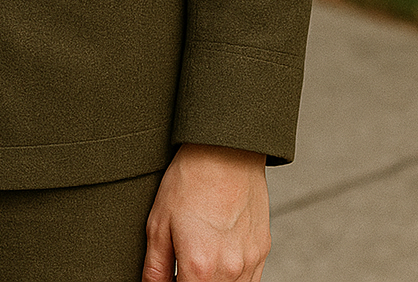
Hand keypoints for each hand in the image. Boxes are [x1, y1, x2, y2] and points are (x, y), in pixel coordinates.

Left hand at [142, 143, 269, 281]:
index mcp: (200, 268)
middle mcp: (229, 271)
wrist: (225, 150)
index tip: (171, 276)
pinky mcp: (262, 251)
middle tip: (182, 265)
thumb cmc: (189, 181)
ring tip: (201, 257)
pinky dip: (232, 277)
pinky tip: (219, 256)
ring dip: (213, 281)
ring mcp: (249, 262)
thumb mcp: (159, 223)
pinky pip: (248, 281)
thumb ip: (155, 268)